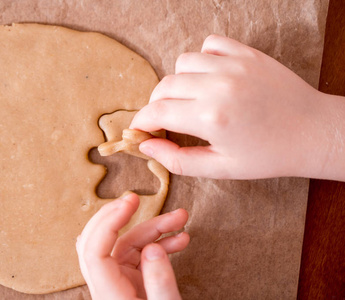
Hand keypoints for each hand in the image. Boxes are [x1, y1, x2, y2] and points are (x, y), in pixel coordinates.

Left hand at [76, 193, 188, 299]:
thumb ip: (160, 284)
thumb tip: (153, 248)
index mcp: (110, 295)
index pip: (94, 250)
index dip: (108, 221)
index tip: (130, 202)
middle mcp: (108, 285)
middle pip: (98, 240)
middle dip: (120, 217)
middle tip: (136, 199)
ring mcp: (118, 281)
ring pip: (125, 243)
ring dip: (153, 228)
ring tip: (181, 219)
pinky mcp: (130, 280)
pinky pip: (139, 253)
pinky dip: (159, 242)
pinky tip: (180, 239)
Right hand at [130, 34, 344, 179]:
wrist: (313, 132)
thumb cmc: (268, 156)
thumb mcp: (220, 169)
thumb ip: (177, 159)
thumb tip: (146, 146)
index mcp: (210, 118)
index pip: (157, 112)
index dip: (141, 121)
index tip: (140, 129)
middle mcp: (218, 86)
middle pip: (164, 86)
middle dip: (156, 104)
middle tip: (165, 119)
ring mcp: (233, 65)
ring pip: (182, 63)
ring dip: (178, 81)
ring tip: (190, 98)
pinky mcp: (247, 54)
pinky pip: (208, 44)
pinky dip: (201, 60)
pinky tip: (209, 78)